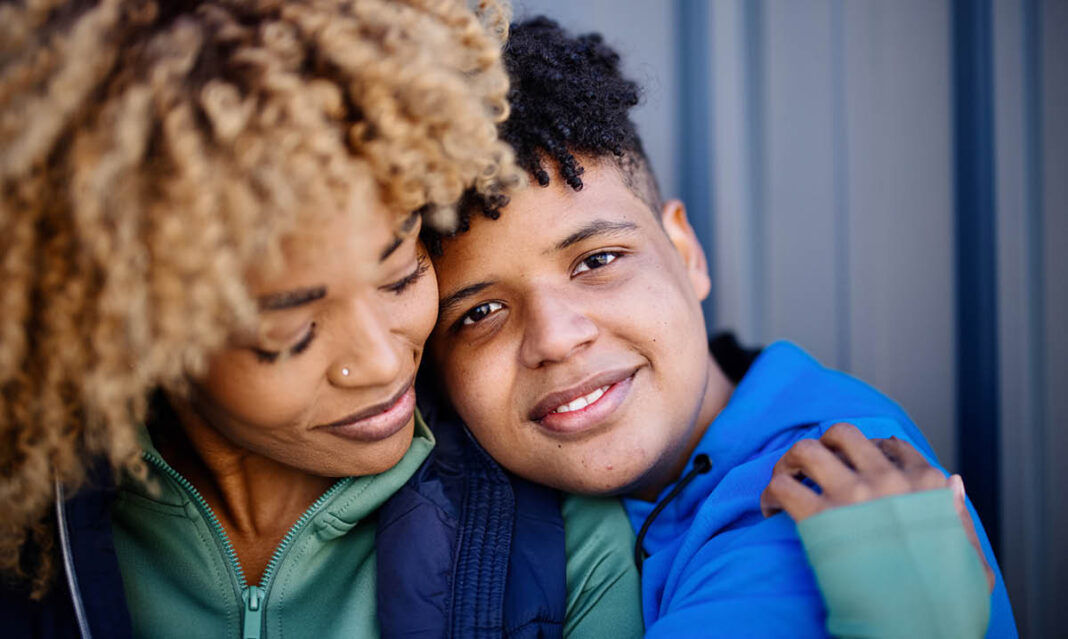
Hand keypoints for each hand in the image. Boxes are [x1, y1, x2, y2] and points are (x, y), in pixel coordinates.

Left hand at [760, 422, 994, 590]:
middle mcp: (888, 480)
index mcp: (926, 484)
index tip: (851, 468)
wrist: (920, 628)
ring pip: (807, 448)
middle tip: (812, 466)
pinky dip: (771, 493)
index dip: (864, 452)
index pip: (889, 444)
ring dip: (791, 461)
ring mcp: (854, 495)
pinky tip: (772, 509)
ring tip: (786, 479)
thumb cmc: (946, 600)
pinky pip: (784, 486)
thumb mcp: (968, 555)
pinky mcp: (822, 518)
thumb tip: (952, 481)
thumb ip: (959, 516)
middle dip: (823, 444)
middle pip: (842, 433)